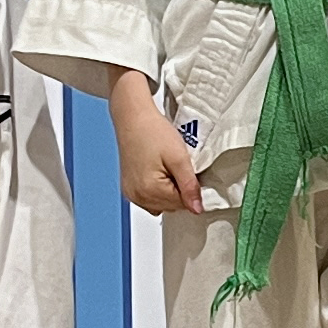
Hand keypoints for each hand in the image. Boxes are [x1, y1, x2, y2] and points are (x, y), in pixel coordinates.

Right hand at [108, 66, 202, 216]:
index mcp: (149, 191)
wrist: (133, 117)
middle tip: (178, 167)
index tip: (190, 171)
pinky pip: (151, 199)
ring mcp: (131, 194)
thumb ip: (189, 186)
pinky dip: (160, 190)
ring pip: (163, 204)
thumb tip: (197, 209)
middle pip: (172, 206)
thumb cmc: (153, 132)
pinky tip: (160, 172)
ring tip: (168, 168)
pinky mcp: (129, 188)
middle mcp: (137, 197)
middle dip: (181, 190)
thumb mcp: (179, 158)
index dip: (192, 189)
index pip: (183, 205)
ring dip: (171, 191)